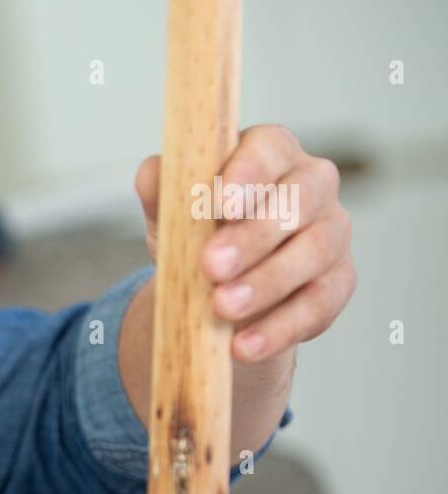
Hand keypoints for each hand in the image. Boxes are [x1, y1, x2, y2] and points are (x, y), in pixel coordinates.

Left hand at [134, 124, 355, 362]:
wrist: (215, 287)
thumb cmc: (196, 230)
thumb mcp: (170, 209)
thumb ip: (161, 186)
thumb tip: (155, 175)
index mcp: (272, 152)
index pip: (270, 148)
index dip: (249, 173)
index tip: (222, 204)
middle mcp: (312, 185)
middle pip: (296, 202)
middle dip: (252, 237)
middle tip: (211, 266)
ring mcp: (331, 233)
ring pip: (313, 253)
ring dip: (267, 283)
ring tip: (223, 308)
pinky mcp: (338, 282)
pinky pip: (319, 304)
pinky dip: (280, 327)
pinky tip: (245, 345)